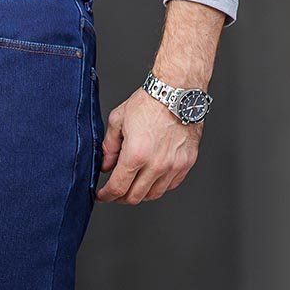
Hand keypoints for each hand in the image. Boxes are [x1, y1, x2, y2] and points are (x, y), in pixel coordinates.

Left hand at [97, 88, 201, 204]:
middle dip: (120, 198)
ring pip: (153, 195)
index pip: (117, 188)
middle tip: (115, 193)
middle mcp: (157, 164)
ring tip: (133, 185)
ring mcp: (174, 165)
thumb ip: (109, 147)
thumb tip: (106, 167)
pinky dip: (158, 186)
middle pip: (134, 197)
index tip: (102, 195)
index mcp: (136, 154)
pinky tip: (151, 178)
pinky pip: (171, 185)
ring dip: (140, 194)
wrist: (178, 90)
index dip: (106, 196)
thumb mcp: (118, 121)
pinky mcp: (187, 162)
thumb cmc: (150, 102)